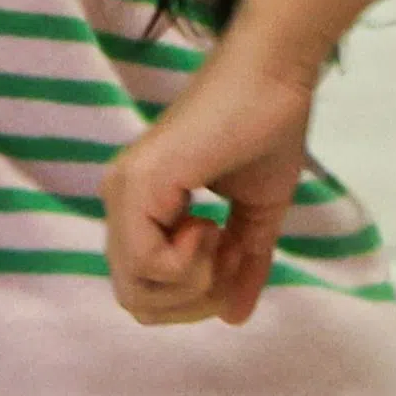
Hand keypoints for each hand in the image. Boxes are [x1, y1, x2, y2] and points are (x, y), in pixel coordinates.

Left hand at [101, 42, 317, 323]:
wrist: (274, 78)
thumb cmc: (265, 131)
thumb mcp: (256, 218)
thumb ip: (242, 266)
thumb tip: (233, 317)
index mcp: (142, 206)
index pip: (144, 291)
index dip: (194, 298)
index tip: (234, 263)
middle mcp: (121, 200)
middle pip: (136, 301)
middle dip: (192, 301)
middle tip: (229, 259)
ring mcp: (124, 192)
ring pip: (136, 291)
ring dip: (193, 283)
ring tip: (222, 236)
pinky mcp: (139, 184)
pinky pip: (148, 264)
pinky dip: (188, 264)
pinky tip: (210, 224)